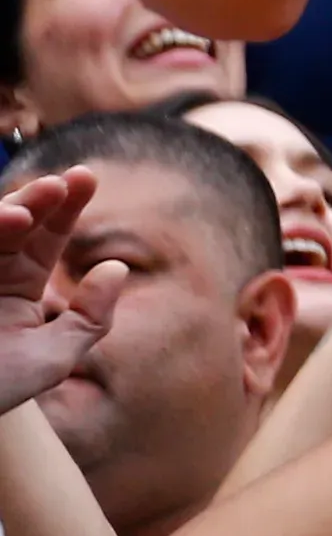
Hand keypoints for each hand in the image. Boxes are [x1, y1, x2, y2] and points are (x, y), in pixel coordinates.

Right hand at [0, 172, 96, 412]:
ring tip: (23, 214)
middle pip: (15, 222)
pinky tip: (0, 225)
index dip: (67, 204)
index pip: (48, 235)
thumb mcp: (53, 358)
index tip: (86, 177)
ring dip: (2, 214)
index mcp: (21, 283)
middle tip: (58, 185)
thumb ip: (91, 318)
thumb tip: (117, 268)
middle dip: (36, 199)